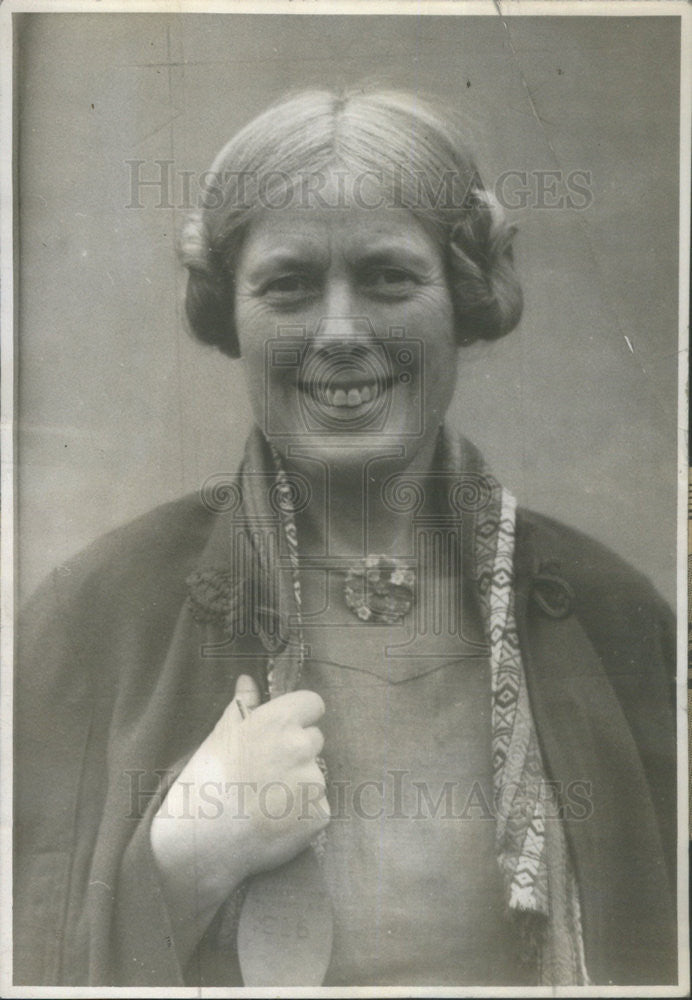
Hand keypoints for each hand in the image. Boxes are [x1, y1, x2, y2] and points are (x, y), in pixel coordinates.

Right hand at [150, 675, 327, 960]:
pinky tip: (274, 820)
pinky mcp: (319, 815)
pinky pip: (316, 807)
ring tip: (265, 801)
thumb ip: (242, 705)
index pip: (313, 704)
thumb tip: (248, 680)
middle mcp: (302, 747)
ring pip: (315, 776)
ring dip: (299, 786)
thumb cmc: (206, 781)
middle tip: (265, 773)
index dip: (299, 716)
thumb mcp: (220, 735)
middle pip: (313, 740)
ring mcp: (314, 782)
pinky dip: (301, 815)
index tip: (283, 731)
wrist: (202, 839)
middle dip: (296, 752)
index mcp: (280, 721)